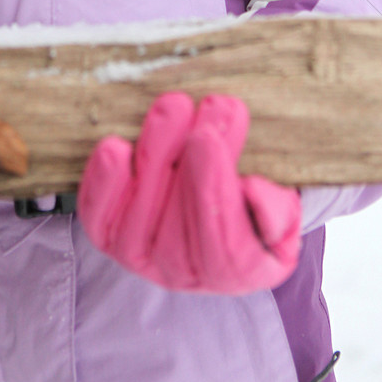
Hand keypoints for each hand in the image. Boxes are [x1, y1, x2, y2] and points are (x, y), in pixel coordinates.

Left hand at [78, 92, 300, 294]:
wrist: (213, 210)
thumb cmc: (251, 206)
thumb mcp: (281, 211)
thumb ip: (277, 211)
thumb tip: (253, 192)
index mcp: (239, 270)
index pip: (224, 246)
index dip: (214, 189)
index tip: (210, 138)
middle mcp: (185, 272)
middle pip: (178, 227)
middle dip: (188, 160)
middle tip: (203, 109)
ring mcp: (143, 256)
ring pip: (140, 214)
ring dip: (155, 154)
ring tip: (173, 108)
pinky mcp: (109, 236)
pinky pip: (99, 217)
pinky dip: (103, 184)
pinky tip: (114, 147)